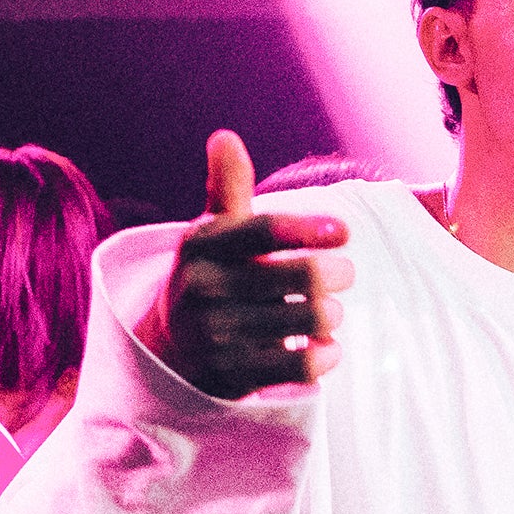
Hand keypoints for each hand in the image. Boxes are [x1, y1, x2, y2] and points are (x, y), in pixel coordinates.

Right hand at [137, 130, 352, 397]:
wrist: (169, 352)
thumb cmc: (211, 277)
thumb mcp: (214, 234)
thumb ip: (227, 188)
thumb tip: (224, 136)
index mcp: (202, 245)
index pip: (266, 230)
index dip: (312, 228)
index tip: (343, 232)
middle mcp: (205, 289)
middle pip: (307, 276)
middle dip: (339, 274)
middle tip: (343, 274)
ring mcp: (218, 335)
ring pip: (313, 318)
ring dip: (332, 315)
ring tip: (329, 312)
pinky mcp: (234, 376)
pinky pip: (305, 364)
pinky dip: (327, 355)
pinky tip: (324, 347)